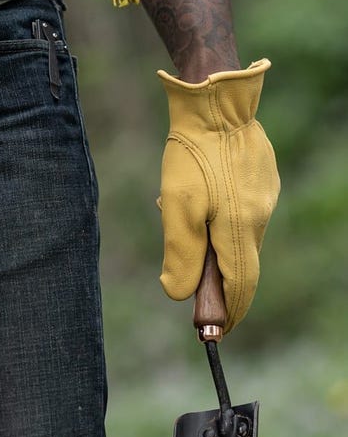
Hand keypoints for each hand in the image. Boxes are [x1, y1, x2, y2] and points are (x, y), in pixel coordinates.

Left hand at [157, 59, 279, 331]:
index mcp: (241, 229)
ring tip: (173, 213)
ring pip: (236, 236)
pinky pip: (238, 211)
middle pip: (239, 264)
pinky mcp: (261, 180)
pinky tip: (194, 197)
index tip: (213, 333)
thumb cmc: (192, 155)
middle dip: (215, 282)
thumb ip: (180, 253)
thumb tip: (178, 294)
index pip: (240, 286)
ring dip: (210, 241)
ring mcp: (264, 197)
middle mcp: (259, 217)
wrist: (215, 103)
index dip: (228, 312)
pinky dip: (216, 217)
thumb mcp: (176, 206)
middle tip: (192, 294)